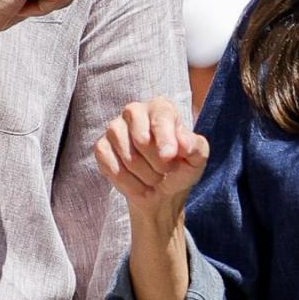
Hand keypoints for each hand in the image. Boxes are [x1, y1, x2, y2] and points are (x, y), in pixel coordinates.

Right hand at [95, 97, 208, 211]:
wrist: (161, 192)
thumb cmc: (180, 168)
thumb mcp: (197, 159)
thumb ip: (196, 147)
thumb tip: (184, 144)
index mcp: (161, 107)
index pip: (160, 116)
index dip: (164, 138)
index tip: (169, 157)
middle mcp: (134, 111)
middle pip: (142, 140)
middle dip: (158, 164)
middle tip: (166, 171)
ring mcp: (114, 128)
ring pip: (128, 157)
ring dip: (145, 176)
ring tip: (154, 178)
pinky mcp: (101, 147)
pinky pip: (112, 167)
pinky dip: (128, 183)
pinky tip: (138, 184)